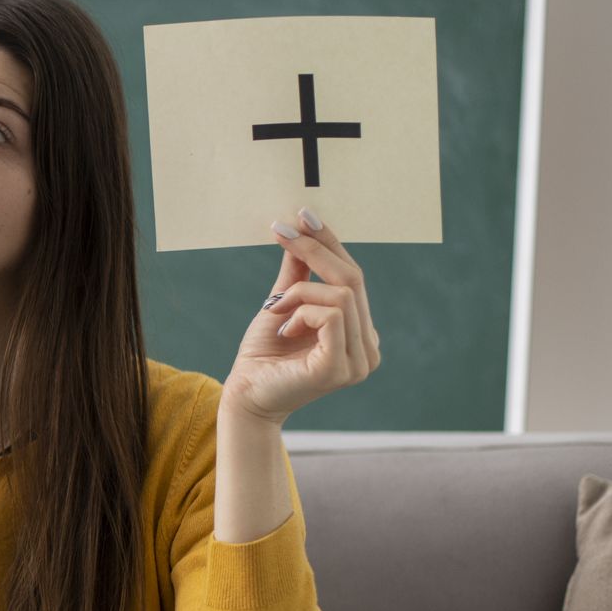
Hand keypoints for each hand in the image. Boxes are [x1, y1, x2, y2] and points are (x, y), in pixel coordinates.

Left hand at [222, 207, 383, 426]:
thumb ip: (298, 274)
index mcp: (360, 331)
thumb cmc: (262, 355)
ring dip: (300, 292)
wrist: (243, 396)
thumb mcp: (282, 305)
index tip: (304, 214)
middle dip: (316, 250)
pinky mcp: (341, 369)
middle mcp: (368, 346)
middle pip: (353, 280)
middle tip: (283, 231)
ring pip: (341, 294)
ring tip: (276, 309)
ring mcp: (359, 361)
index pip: (353, 277)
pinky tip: (284, 328)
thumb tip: (302, 229)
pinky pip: (332, 316)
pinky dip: (302, 312)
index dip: (330, 243)